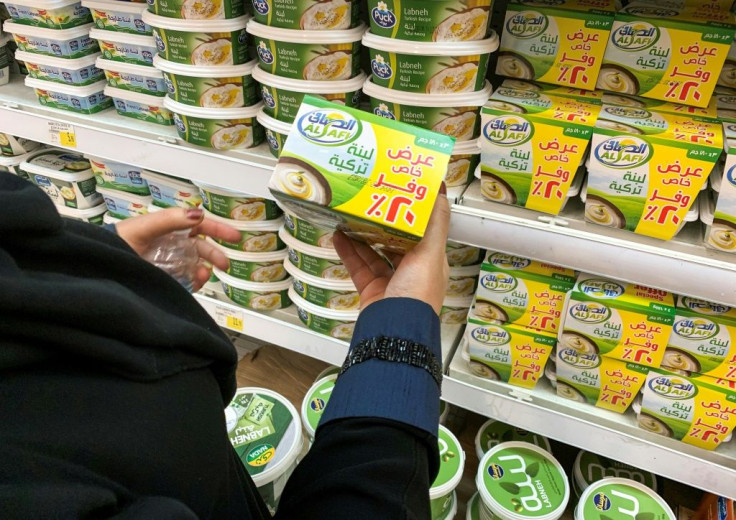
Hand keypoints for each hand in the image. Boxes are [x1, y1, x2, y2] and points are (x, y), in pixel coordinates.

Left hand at [115, 208, 240, 291]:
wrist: (99, 265)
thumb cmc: (117, 242)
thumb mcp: (144, 227)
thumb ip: (170, 220)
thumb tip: (199, 214)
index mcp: (169, 228)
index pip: (199, 226)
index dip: (218, 230)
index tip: (236, 237)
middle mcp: (171, 245)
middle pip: (201, 248)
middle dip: (215, 255)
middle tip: (225, 265)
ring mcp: (168, 264)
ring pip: (195, 266)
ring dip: (203, 270)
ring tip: (202, 276)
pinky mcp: (165, 280)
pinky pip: (185, 282)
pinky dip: (193, 283)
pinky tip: (193, 284)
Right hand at [333, 190, 450, 313]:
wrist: (395, 330)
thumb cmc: (418, 292)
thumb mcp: (430, 253)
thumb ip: (435, 223)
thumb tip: (441, 192)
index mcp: (431, 262)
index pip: (422, 232)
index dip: (410, 214)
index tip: (396, 195)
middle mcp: (412, 272)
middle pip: (396, 242)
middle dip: (382, 224)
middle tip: (368, 203)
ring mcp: (391, 283)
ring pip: (374, 254)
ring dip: (361, 236)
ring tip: (348, 216)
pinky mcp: (372, 291)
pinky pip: (359, 267)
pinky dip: (348, 252)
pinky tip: (337, 237)